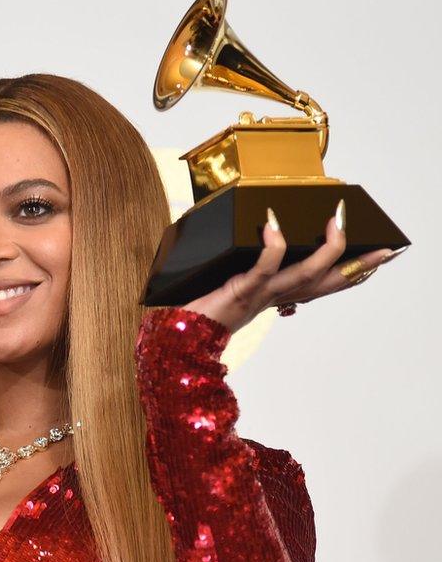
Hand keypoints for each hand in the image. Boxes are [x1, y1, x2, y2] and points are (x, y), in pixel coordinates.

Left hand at [182, 201, 408, 333]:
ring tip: (338, 223)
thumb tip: (259, 235)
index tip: (377, 259)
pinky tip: (274, 227)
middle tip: (386, 249)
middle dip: (358, 266)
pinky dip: (271, 249)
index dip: (349, 273)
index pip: (320, 285)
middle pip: (325, 282)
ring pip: (304, 275)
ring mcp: (259, 295)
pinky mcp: (239, 291)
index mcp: (274, 296)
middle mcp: (273, 297)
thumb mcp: (229, 284)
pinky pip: (262, 270)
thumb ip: (245, 268)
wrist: (176, 338)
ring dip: (326, 252)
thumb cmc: (199, 308)